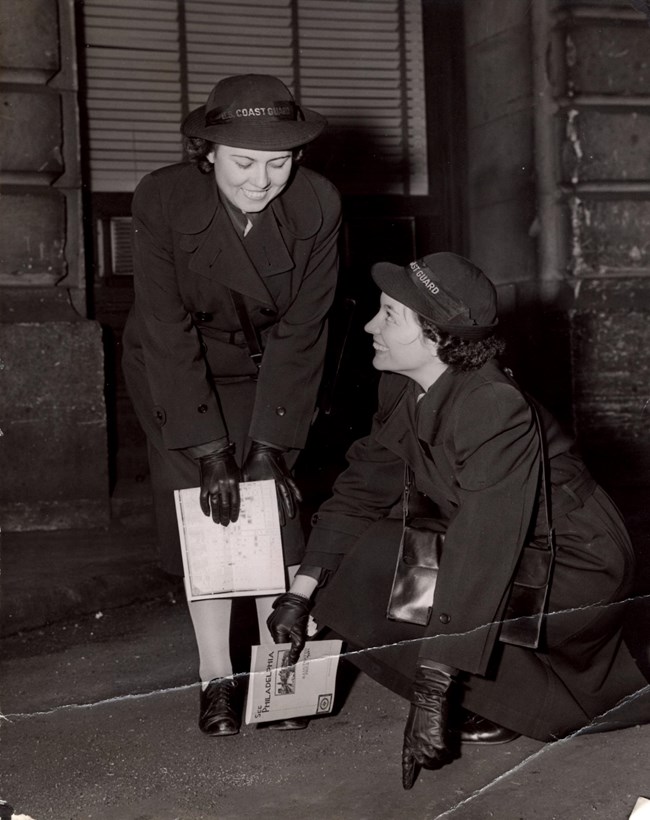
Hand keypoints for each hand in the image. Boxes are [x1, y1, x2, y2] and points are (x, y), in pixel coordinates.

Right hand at [198, 443, 240, 525]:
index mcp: (233, 484)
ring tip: (217, 521)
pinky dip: (205, 507)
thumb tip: (239, 498)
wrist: (215, 454)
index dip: (234, 513)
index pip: (235, 503)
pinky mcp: (204, 485)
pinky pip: (203, 499)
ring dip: (216, 514)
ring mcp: (213, 486)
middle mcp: (223, 486)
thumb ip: (238, 485)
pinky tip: (207, 513)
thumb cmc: (228, 463)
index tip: (233, 520)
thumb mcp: (238, 473)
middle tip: (225, 524)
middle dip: (225, 516)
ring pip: (214, 505)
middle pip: (225, 506)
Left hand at [242, 441, 301, 522]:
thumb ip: (246, 486)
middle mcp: (276, 482)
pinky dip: (297, 492)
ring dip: (290, 505)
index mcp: (266, 483)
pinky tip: (300, 499)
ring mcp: (283, 478)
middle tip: (282, 522)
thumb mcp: (246, 474)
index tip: (273, 519)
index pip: (270, 500)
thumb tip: (241, 497)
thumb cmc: (253, 461)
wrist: (264, 448)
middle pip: (281, 500)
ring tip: (292, 514)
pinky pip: (293, 484)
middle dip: (282, 511)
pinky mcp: (287, 474)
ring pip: (288, 494)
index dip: (272, 510)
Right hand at [267, 592, 311, 664]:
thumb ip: (296, 648)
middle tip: (296, 642)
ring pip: (278, 635)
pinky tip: (290, 626)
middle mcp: (272, 626)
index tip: (291, 657)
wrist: (297, 599)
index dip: (286, 652)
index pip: (280, 647)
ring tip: (294, 632)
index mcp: (277, 630)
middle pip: (279, 641)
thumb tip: (292, 660)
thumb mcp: (300, 633)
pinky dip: (283, 630)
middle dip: (287, 643)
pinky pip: (277, 628)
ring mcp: (271, 621)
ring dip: (286, 636)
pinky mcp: (272, 617)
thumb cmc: (299, 613)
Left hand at [402, 664, 454, 789]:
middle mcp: (415, 743)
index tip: (406, 787)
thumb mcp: (416, 724)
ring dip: (444, 756)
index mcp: (408, 739)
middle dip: (435, 762)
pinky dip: (450, 751)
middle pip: (426, 764)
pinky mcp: (437, 740)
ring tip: (448, 749)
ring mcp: (425, 743)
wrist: (429, 694)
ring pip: (437, 760)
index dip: (407, 775)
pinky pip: (446, 753)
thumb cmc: (424, 705)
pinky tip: (452, 746)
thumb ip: (419, 737)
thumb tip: (428, 748)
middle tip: (442, 754)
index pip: (406, 761)